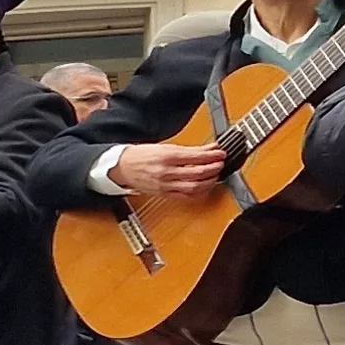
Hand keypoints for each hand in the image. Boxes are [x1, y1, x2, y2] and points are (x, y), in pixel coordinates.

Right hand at [109, 142, 227, 199]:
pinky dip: (199, 193)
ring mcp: (166, 185)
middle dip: (213, 168)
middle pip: (197, 173)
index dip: (212, 156)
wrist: (123, 168)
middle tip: (221, 164)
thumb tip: (209, 149)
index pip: (195, 157)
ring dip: (209, 181)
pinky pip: (186, 197)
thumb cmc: (141, 156)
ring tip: (215, 175)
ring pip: (194, 187)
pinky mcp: (165, 194)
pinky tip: (205, 188)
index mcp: (166, 157)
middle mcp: (166, 172)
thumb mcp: (165, 147)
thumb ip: (188, 150)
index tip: (221, 153)